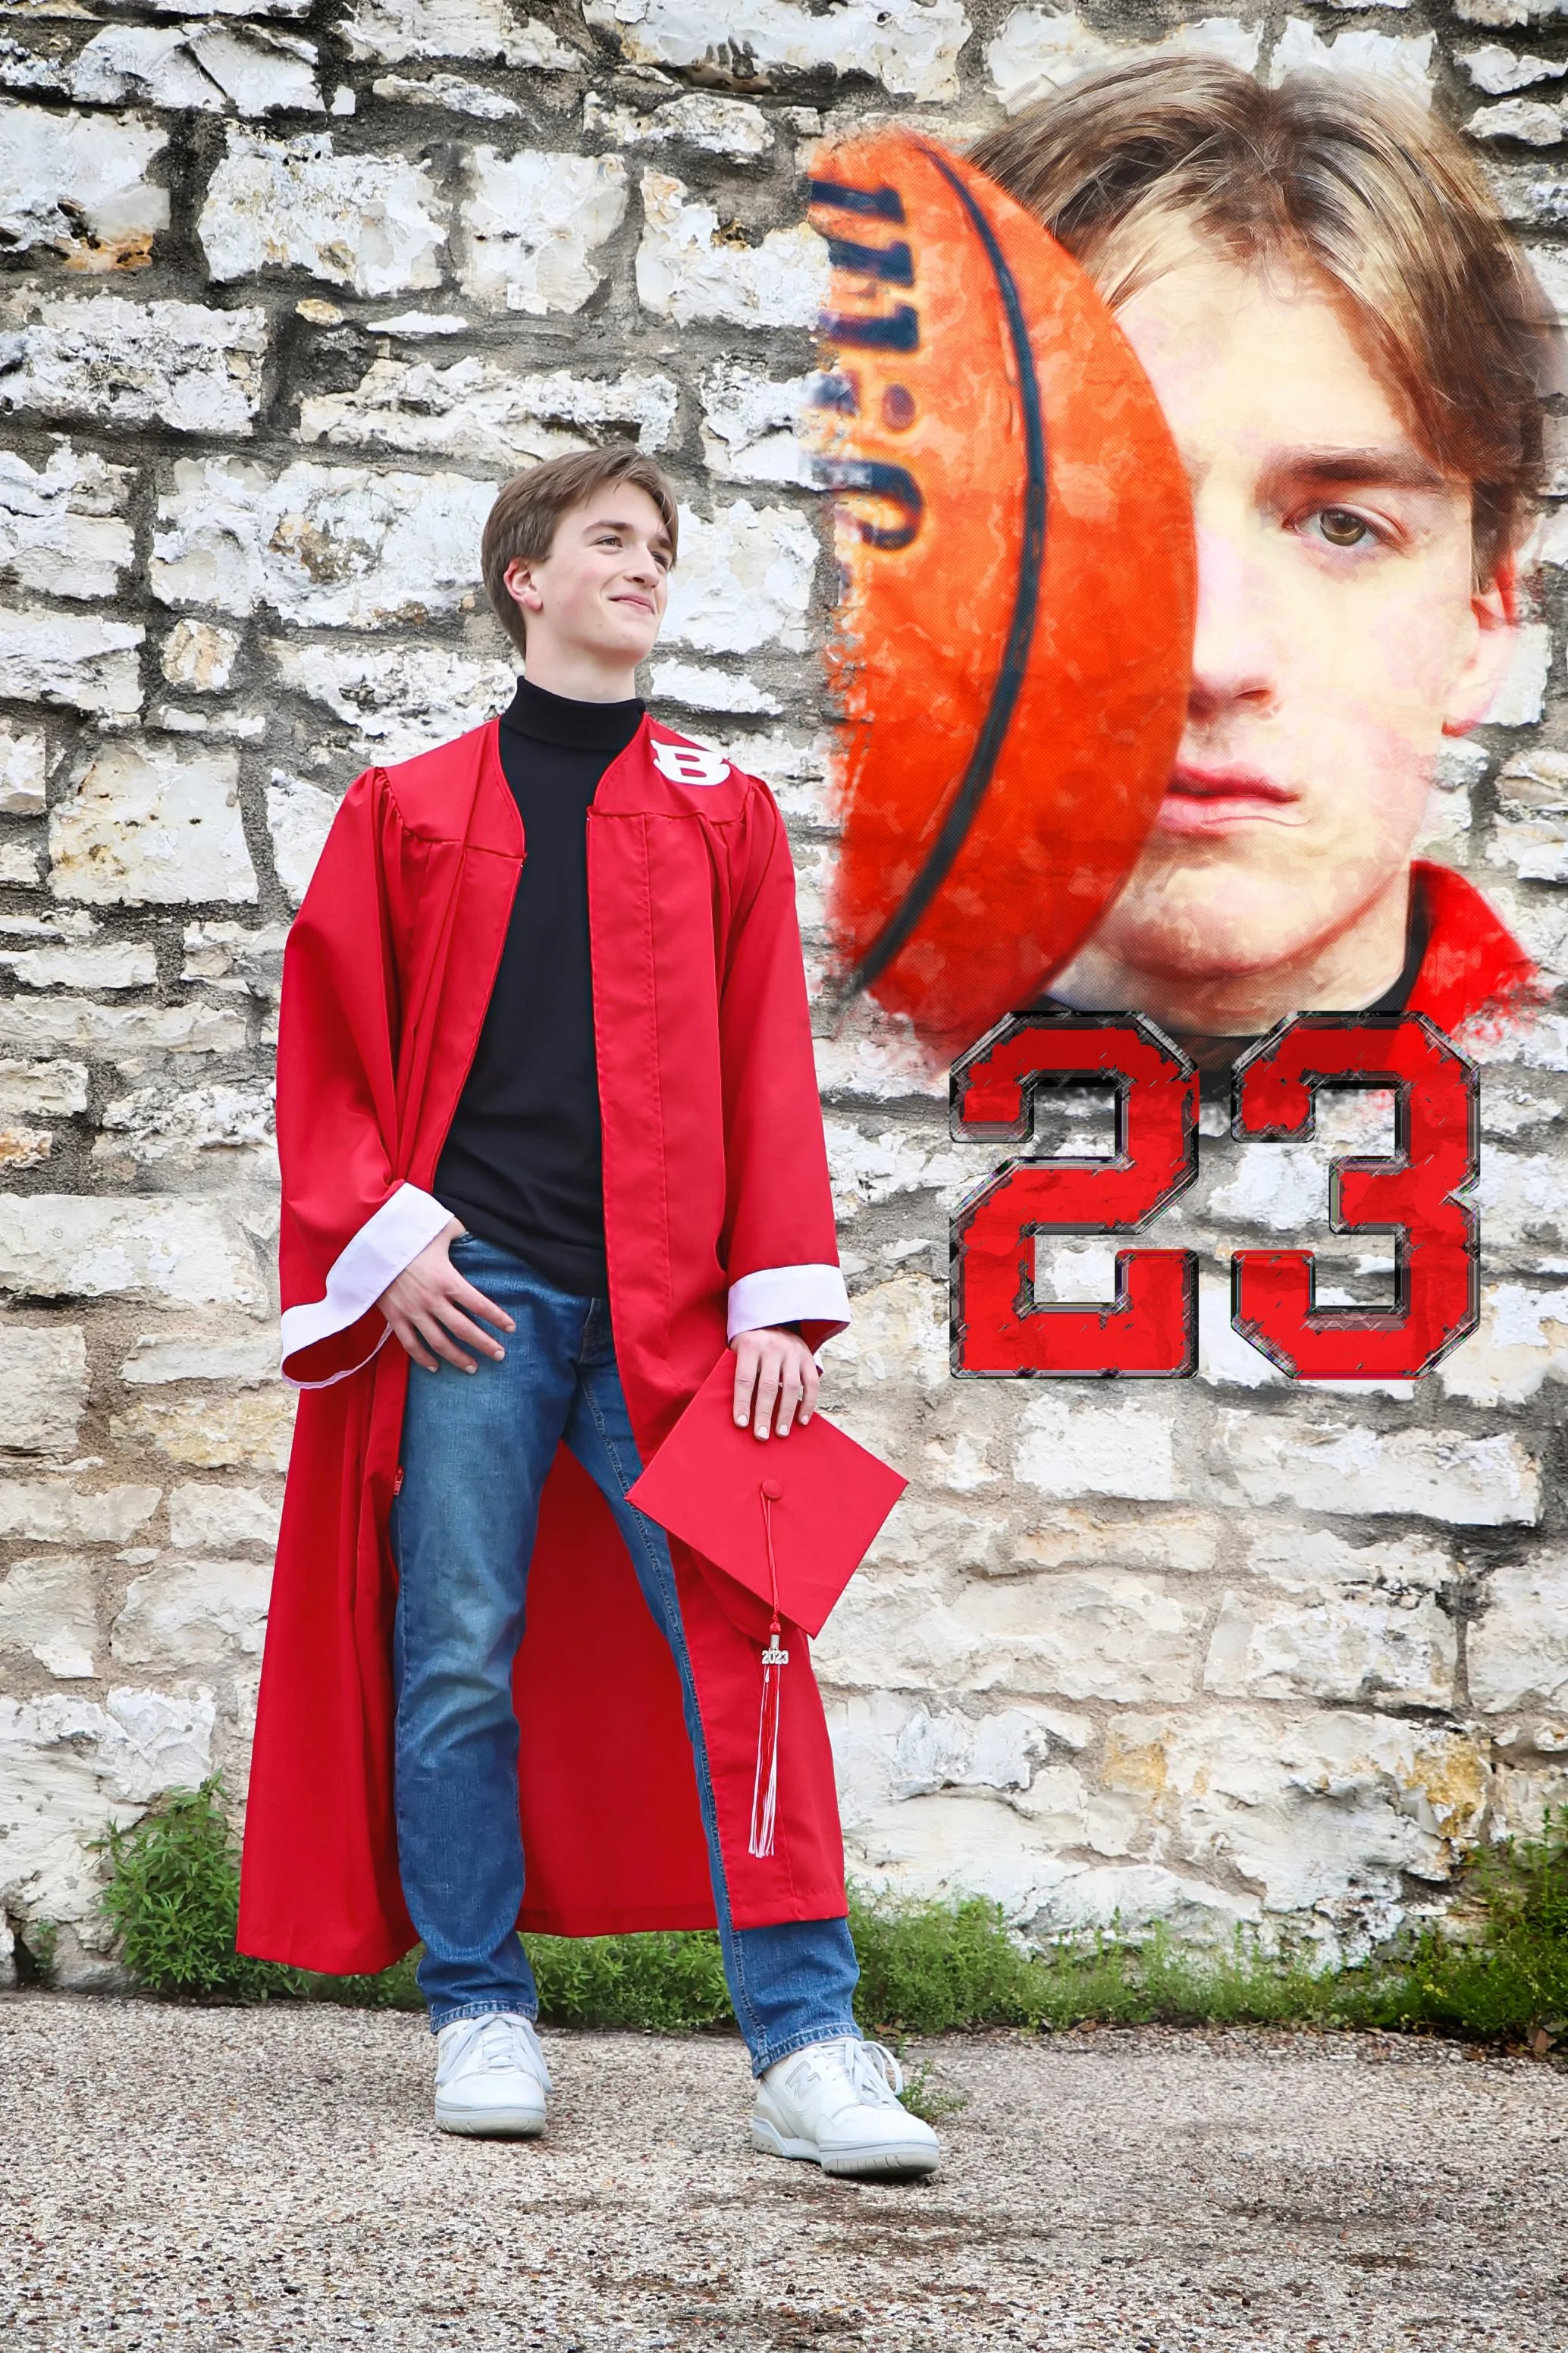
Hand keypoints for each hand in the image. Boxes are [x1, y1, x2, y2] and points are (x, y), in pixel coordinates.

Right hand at [377, 1219, 514, 1373]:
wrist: (369, 1243)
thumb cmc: (407, 1234)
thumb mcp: (439, 1227)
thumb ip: (459, 1232)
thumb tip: (470, 1233)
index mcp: (448, 1280)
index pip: (480, 1305)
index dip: (498, 1319)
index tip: (510, 1329)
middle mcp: (433, 1300)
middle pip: (464, 1330)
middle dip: (485, 1345)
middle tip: (499, 1356)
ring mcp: (413, 1311)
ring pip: (440, 1343)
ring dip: (458, 1358)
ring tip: (472, 1367)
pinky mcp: (395, 1317)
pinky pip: (410, 1344)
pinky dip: (422, 1358)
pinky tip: (434, 1367)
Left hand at [731, 1325, 818, 1440]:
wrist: (774, 1317)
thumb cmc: (750, 1343)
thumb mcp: (737, 1349)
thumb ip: (736, 1372)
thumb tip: (731, 1407)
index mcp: (750, 1346)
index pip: (745, 1379)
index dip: (743, 1403)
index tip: (741, 1424)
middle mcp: (773, 1347)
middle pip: (769, 1386)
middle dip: (765, 1413)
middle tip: (761, 1435)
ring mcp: (793, 1352)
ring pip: (792, 1387)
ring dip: (786, 1413)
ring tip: (781, 1433)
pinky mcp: (808, 1357)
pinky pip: (812, 1383)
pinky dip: (808, 1404)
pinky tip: (802, 1420)